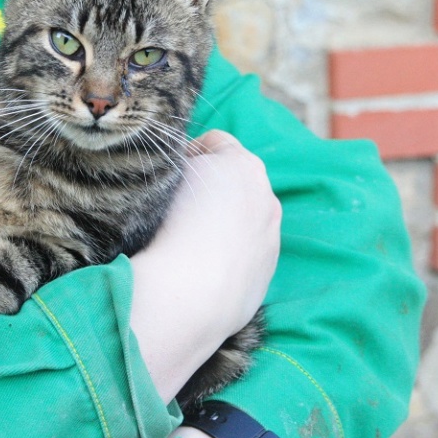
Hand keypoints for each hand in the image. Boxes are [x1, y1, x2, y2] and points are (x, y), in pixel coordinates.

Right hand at [129, 130, 280, 402]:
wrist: (188, 294)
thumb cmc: (169, 228)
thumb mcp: (166, 175)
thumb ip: (182, 161)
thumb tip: (185, 166)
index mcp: (242, 165)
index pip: (215, 142)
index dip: (188, 154)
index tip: (168, 175)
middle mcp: (265, 196)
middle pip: (236, 179)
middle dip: (211, 187)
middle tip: (177, 207)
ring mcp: (271, 234)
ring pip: (245, 216)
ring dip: (223, 220)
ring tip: (188, 240)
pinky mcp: (269, 268)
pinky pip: (247, 249)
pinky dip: (230, 251)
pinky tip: (203, 266)